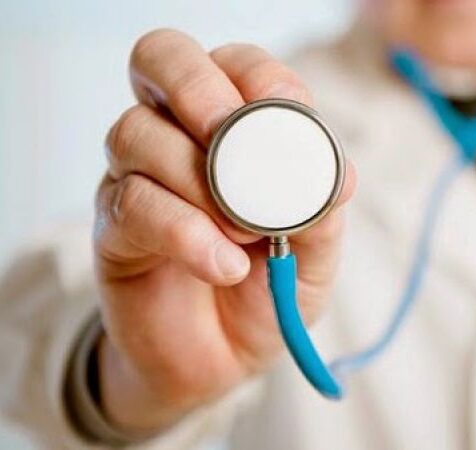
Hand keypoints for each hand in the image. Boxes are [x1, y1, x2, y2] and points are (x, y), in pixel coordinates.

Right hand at [93, 29, 355, 433]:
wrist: (226, 359)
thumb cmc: (270, 289)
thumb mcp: (314, 251)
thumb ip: (323, 209)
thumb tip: (339, 174)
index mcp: (233, 127)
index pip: (233, 62)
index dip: (258, 75)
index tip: (285, 114)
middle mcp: (177, 136)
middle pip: (160, 59)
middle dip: (198, 87)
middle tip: (231, 137)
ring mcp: (136, 177)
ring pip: (137, 133)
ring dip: (200, 180)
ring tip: (247, 235)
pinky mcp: (114, 228)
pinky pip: (133, 204)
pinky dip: (186, 233)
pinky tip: (223, 265)